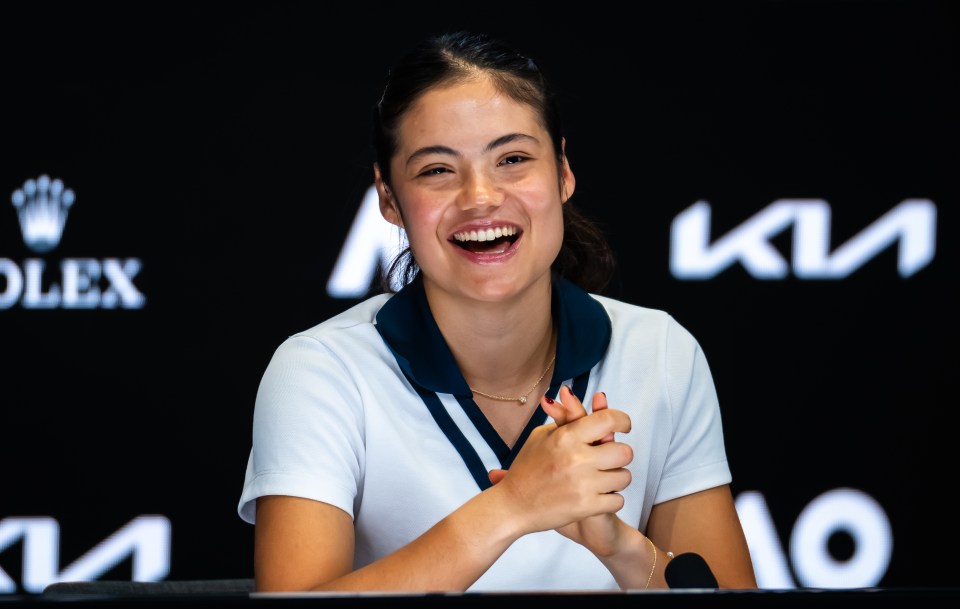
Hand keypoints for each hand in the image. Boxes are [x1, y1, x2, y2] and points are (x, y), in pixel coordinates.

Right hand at [489, 386, 632, 555]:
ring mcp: (583, 485)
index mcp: (566, 437)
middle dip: (619, 454)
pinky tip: (596, 495)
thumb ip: (564, 418)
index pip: (608, 420)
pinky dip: (610, 499)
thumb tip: (570, 392)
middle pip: (624, 451)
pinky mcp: (586, 507)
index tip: (624, 425)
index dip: (622, 420)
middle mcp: (576, 458)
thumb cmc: (527, 467)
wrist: (512, 505)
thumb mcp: (542, 437)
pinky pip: (618, 500)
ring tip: (601, 477)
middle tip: (610, 457)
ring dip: (616, 477)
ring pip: (624, 476)